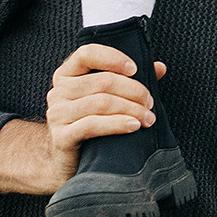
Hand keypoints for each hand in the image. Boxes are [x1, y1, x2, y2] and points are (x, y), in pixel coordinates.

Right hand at [43, 45, 163, 184]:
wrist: (70, 162)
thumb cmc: (93, 124)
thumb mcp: (109, 98)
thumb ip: (131, 80)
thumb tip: (159, 67)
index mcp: (67, 75)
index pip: (87, 53)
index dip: (113, 58)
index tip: (136, 69)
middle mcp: (58, 91)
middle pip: (102, 81)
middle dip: (133, 90)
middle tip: (150, 102)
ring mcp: (57, 114)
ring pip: (101, 102)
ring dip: (131, 109)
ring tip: (148, 118)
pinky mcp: (61, 137)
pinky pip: (92, 125)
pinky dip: (117, 124)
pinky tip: (134, 126)